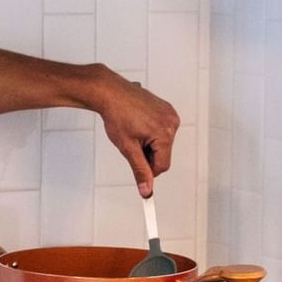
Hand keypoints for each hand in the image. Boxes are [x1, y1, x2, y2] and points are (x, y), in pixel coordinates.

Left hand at [88, 69, 179, 196]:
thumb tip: (146, 190)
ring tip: (133, 130)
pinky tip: (137, 124)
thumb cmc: (116, 115)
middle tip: (131, 142)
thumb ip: (139, 171)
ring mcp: (170, 113)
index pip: (162, 165)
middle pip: (163, 154)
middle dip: (147, 154)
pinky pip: (162, 130)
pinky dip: (150, 133)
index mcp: (165, 132)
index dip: (147, 169)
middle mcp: (172, 122)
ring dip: (149, 144)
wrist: (110, 92)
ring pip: (162, 143)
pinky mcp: (166, 109)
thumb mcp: (127, 148)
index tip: (136, 166)